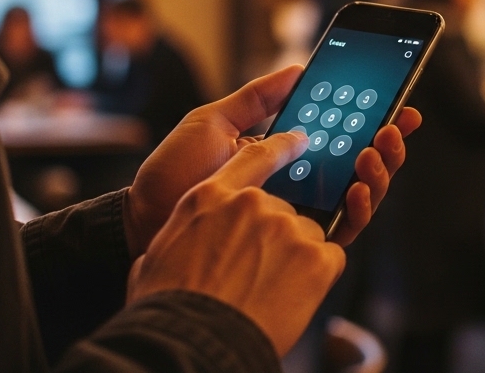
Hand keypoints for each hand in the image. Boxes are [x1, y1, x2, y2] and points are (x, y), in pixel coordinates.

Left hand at [124, 66, 421, 255]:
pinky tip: (356, 187)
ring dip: (380, 171)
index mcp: (287, 150)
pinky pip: (344, 229)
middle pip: (363, 163)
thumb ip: (258, 98)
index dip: (376, 118)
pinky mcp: (298, 243)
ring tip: (374, 151)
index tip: (399, 101)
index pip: (343, 133)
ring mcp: (302, 212)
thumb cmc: (175, 171)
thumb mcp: (215, 120)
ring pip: (362, 194)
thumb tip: (299, 68)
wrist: (146, 217)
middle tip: (394, 125)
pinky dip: (359, 207)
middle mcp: (303, 182)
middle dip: (388, 142)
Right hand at [127, 133, 341, 355]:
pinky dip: (318, 277)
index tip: (299, 141)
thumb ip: (176, 238)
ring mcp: (287, 229)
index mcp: (210, 197)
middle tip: (258, 273)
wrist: (193, 342)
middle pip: (282, 210)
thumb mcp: (155, 258)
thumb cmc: (167, 307)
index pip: (254, 157)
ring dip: (296, 259)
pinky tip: (291, 298)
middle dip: (276, 238)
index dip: (280, 148)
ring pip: (306, 235)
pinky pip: (329, 259)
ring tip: (270, 291)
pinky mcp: (315, 258)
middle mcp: (251, 205)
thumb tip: (163, 248)